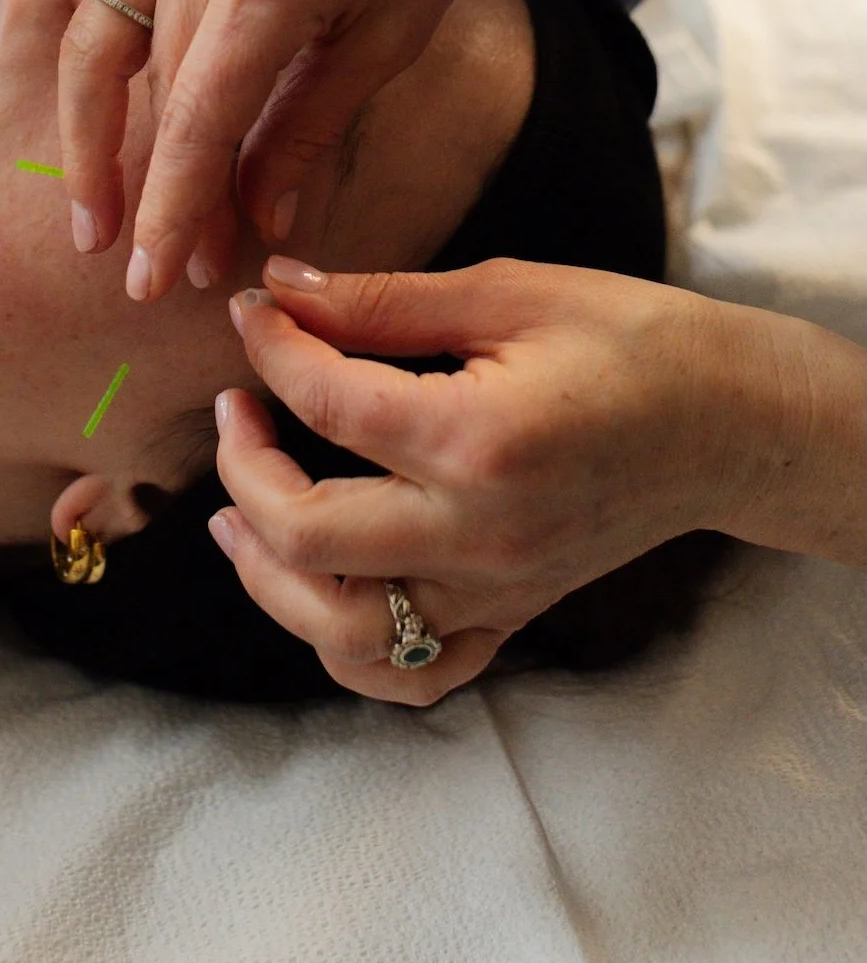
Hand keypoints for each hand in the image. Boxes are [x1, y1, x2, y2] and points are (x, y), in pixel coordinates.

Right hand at [0, 0, 650, 298]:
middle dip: (148, 192)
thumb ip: (308, 127)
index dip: (176, 209)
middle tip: (143, 277)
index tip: (158, 282)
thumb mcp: (389, 35)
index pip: (202, 121)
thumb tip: (258, 222)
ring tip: (83, 218)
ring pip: (95, 36)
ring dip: (84, 133)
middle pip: (149, 93)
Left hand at [210, 256, 863, 704]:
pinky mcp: (508, 617)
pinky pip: (406, 674)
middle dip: (240, 467)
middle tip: (234, 409)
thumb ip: (381, 299)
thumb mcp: (507, 291)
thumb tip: (279, 288)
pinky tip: (313, 580)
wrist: (729, 422)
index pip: (326, 402)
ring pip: (337, 630)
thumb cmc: (629, 340)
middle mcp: (479, 534)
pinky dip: (339, 644)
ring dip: (265, 571)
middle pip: (304, 537)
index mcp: (478, 439)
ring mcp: (494, 592)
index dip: (270, 347)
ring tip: (238, 507)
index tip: (253, 312)